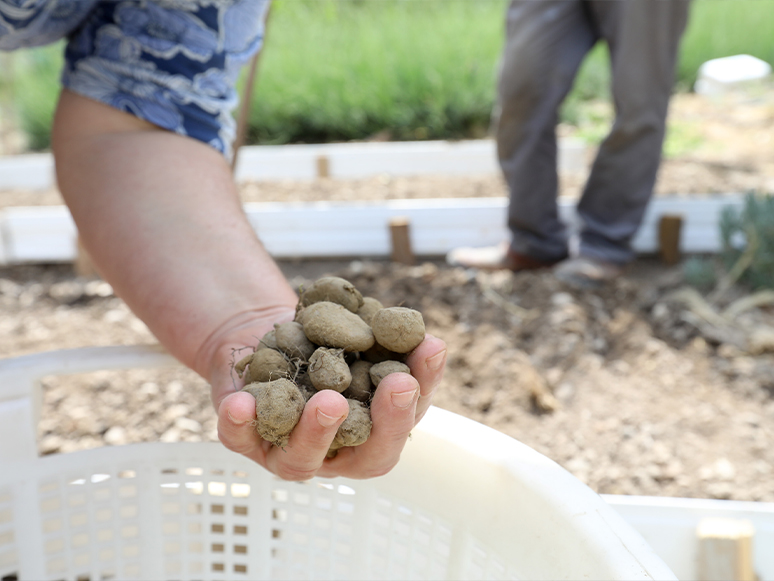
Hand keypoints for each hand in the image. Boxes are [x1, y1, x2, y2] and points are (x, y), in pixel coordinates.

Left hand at [213, 331, 446, 480]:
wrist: (266, 338)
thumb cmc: (323, 341)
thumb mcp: (359, 333)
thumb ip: (390, 340)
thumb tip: (428, 339)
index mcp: (375, 429)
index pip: (408, 418)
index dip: (426, 386)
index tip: (431, 348)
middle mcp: (336, 452)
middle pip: (368, 457)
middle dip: (387, 422)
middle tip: (399, 385)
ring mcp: (288, 452)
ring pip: (302, 460)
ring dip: (318, 431)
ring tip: (329, 401)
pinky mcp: (244, 440)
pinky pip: (238, 439)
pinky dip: (240, 423)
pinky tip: (241, 403)